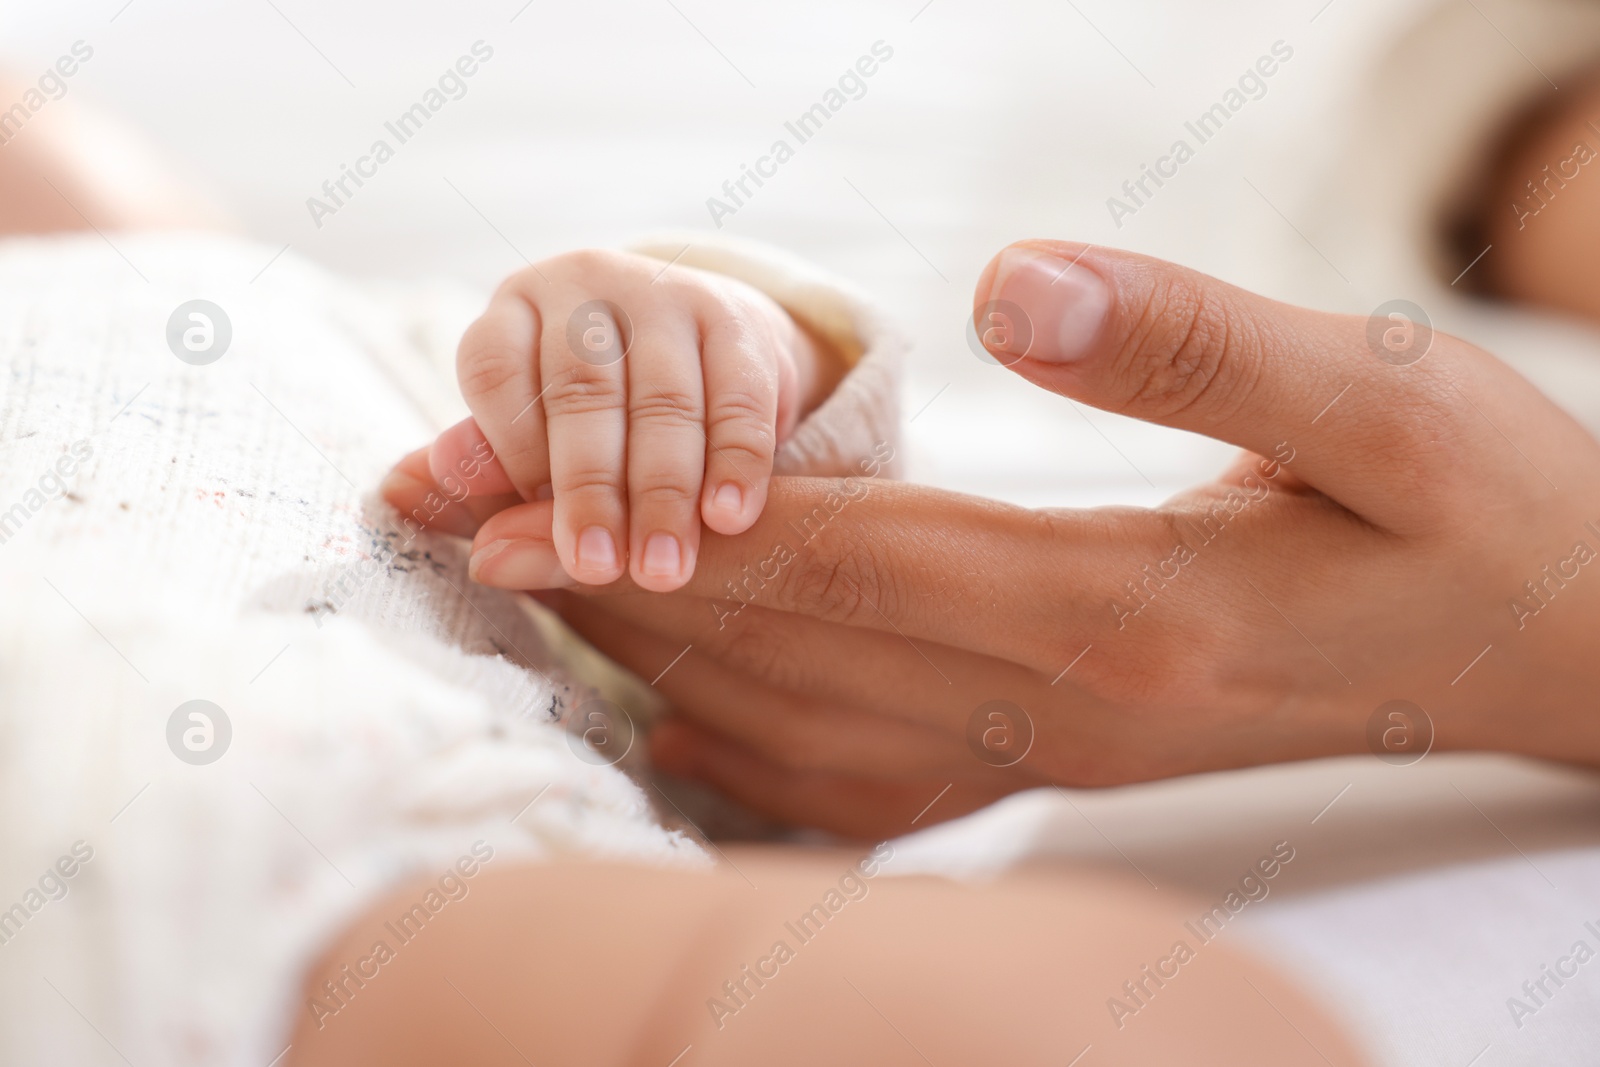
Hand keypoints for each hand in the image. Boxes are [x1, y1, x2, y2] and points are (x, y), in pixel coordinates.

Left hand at [388, 249, 838, 591]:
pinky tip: (728, 519)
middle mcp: (585, 289)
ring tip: (662, 570)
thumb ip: (482, 475)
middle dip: (589, 490)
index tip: (526, 527)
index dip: (511, 454)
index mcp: (515, 311)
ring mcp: (666, 296)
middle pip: (581, 390)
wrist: (712, 358)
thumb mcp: (533, 442)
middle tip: (594, 568)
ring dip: (664, 492)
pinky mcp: (738, 322)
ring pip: (663, 398)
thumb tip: (400, 492)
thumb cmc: (600, 418)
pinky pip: (737, 397)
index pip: (497, 371)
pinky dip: (736, 462)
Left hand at [395, 242, 1599, 837]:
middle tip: (462, 536)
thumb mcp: (1382, 396)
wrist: (1548, 646)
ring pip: (806, 726)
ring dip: (658, 660)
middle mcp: (1069, 710)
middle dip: (615, 590)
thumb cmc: (1478, 511)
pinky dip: (745, 740)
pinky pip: (864, 773)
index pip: (853, 570)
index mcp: (1130, 618)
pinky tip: (670, 708)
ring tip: (528, 600)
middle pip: (795, 651)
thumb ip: (1196, 342)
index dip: (672, 534)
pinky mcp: (1062, 756)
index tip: (513, 513)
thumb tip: (1012, 279)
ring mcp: (1059, 753)